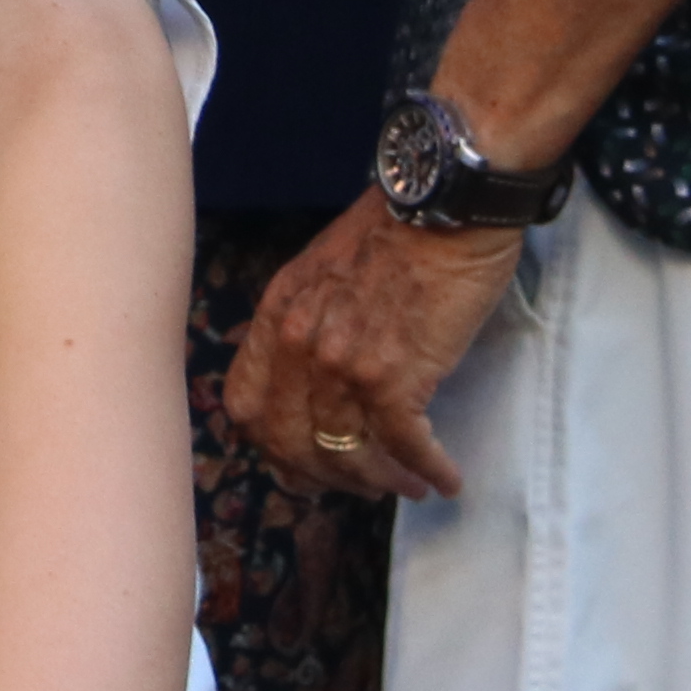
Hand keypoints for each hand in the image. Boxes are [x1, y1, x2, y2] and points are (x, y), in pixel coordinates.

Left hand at [223, 191, 527, 499]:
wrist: (445, 205)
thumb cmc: (394, 233)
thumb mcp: (319, 272)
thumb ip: (302, 322)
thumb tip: (300, 374)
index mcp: (276, 317)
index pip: (245, 405)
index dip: (270, 443)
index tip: (300, 459)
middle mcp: (299, 345)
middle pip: (290, 441)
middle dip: (324, 476)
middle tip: (358, 485)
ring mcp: (343, 364)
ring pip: (346, 452)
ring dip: (380, 481)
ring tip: (407, 486)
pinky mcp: (396, 376)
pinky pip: (404, 445)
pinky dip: (427, 470)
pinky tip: (446, 479)